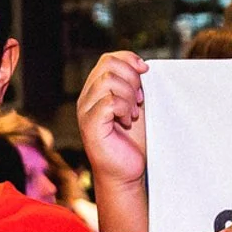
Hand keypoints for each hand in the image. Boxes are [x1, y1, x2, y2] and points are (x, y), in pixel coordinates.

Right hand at [75, 51, 149, 191]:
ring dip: (128, 95)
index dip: (129, 60)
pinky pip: (110, 101)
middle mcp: (87, 98)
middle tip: (139, 100)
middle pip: (108, 65)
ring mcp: (85, 111)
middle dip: (132, 79)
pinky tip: (127, 121)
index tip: (145, 72)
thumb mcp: (134, 105)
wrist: (127, 172)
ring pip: (108, 81)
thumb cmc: (131, 141)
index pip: (108, 59)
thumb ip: (132, 85)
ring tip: (133, 113)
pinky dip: (125, 108)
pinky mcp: (90, 125)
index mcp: (95, 90)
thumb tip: (140, 65)